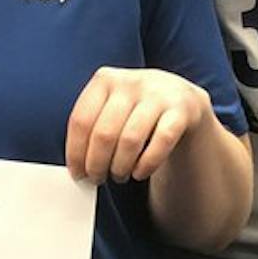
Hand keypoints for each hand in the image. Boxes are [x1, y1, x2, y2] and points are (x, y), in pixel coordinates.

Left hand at [65, 68, 210, 183]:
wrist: (180, 98)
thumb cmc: (135, 109)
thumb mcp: (111, 105)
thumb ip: (92, 126)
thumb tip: (76, 165)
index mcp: (105, 79)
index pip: (81, 120)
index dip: (76, 152)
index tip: (77, 173)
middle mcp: (131, 83)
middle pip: (104, 133)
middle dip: (97, 164)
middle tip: (97, 179)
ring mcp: (158, 95)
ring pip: (130, 140)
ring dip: (120, 167)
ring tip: (119, 176)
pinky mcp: (181, 111)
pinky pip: (160, 143)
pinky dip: (146, 164)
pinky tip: (140, 172)